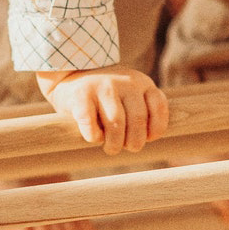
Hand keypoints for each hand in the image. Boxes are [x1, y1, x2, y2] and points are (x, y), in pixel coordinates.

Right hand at [36, 64, 169, 153]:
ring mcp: (102, 86)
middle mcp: (124, 81)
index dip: (155, 129)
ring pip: (116, 124)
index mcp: (141, 82)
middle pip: (138, 120)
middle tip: (127, 147)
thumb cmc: (105, 100)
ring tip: (111, 148)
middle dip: (134, 142)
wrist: (69, 81)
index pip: (158, 107)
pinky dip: (94, 137)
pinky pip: (91, 124)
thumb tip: (147, 138)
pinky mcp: (81, 95)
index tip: (147, 138)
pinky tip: (94, 136)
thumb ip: (142, 113)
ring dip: (114, 144)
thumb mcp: (130, 98)